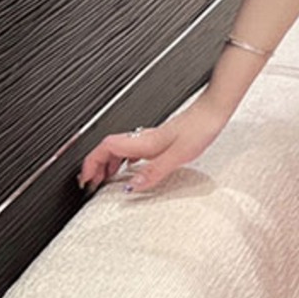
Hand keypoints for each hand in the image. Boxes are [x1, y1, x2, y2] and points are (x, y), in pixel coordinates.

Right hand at [77, 96, 227, 194]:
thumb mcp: (178, 155)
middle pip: (107, 148)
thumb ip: (154, 171)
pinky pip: (132, 150)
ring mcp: (150, 138)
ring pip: (119, 149)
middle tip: (90, 184)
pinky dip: (123, 161)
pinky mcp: (159, 139)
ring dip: (107, 164)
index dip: (90, 163)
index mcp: (143, 141)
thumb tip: (132, 186)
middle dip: (94, 166)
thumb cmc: (199, 128)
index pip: (105, 148)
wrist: (214, 111)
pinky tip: (131, 168)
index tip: (85, 179)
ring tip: (104, 180)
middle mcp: (143, 138)